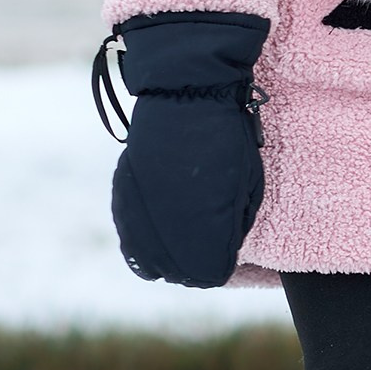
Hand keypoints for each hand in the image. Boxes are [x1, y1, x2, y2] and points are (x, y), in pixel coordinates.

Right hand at [103, 12, 269, 287]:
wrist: (185, 96)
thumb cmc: (226, 138)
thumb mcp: (247, 184)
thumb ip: (235, 224)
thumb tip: (224, 249)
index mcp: (205, 224)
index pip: (210, 273)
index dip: (218, 269)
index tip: (223, 262)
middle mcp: (168, 226)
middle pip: (178, 272)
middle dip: (193, 270)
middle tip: (204, 262)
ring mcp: (140, 211)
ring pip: (148, 260)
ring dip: (165, 261)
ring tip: (179, 255)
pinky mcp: (123, 196)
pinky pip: (129, 236)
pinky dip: (142, 243)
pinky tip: (154, 240)